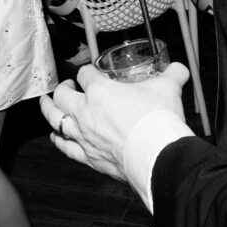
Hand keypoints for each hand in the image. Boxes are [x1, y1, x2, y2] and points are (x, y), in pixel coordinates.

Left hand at [39, 62, 189, 180]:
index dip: (86, 72)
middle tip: (66, 86)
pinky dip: (58, 140)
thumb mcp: (167, 88)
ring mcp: (84, 135)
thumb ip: (173, 75)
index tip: (90, 74)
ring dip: (49, 110)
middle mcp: (86, 112)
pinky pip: (65, 147)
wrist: (157, 155)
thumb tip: (180, 69)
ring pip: (56, 119)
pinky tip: (56, 136)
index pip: (85, 75)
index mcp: (100, 91)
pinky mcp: (88, 157)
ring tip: (46, 104)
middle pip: (63, 95)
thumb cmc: (157, 120)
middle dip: (62, 88)